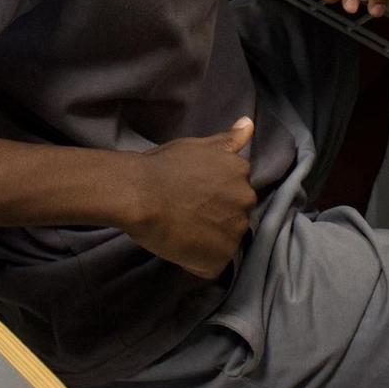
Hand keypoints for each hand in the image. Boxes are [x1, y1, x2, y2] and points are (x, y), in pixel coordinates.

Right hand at [124, 119, 256, 278]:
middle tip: (186, 213)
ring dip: (209, 240)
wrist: (140, 194)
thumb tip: (248, 124)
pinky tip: (180, 247)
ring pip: (225, 240)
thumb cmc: (162, 166)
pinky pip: (213, 264)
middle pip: (234, 215)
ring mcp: (234, 231)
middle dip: (216, 217)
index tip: (193, 195)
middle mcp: (246, 200)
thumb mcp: (197, 146)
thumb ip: (227, 140)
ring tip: (182, 231)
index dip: (212, 195)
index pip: (235, 190)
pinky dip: (198, 261)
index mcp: (242, 172)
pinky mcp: (220, 258)